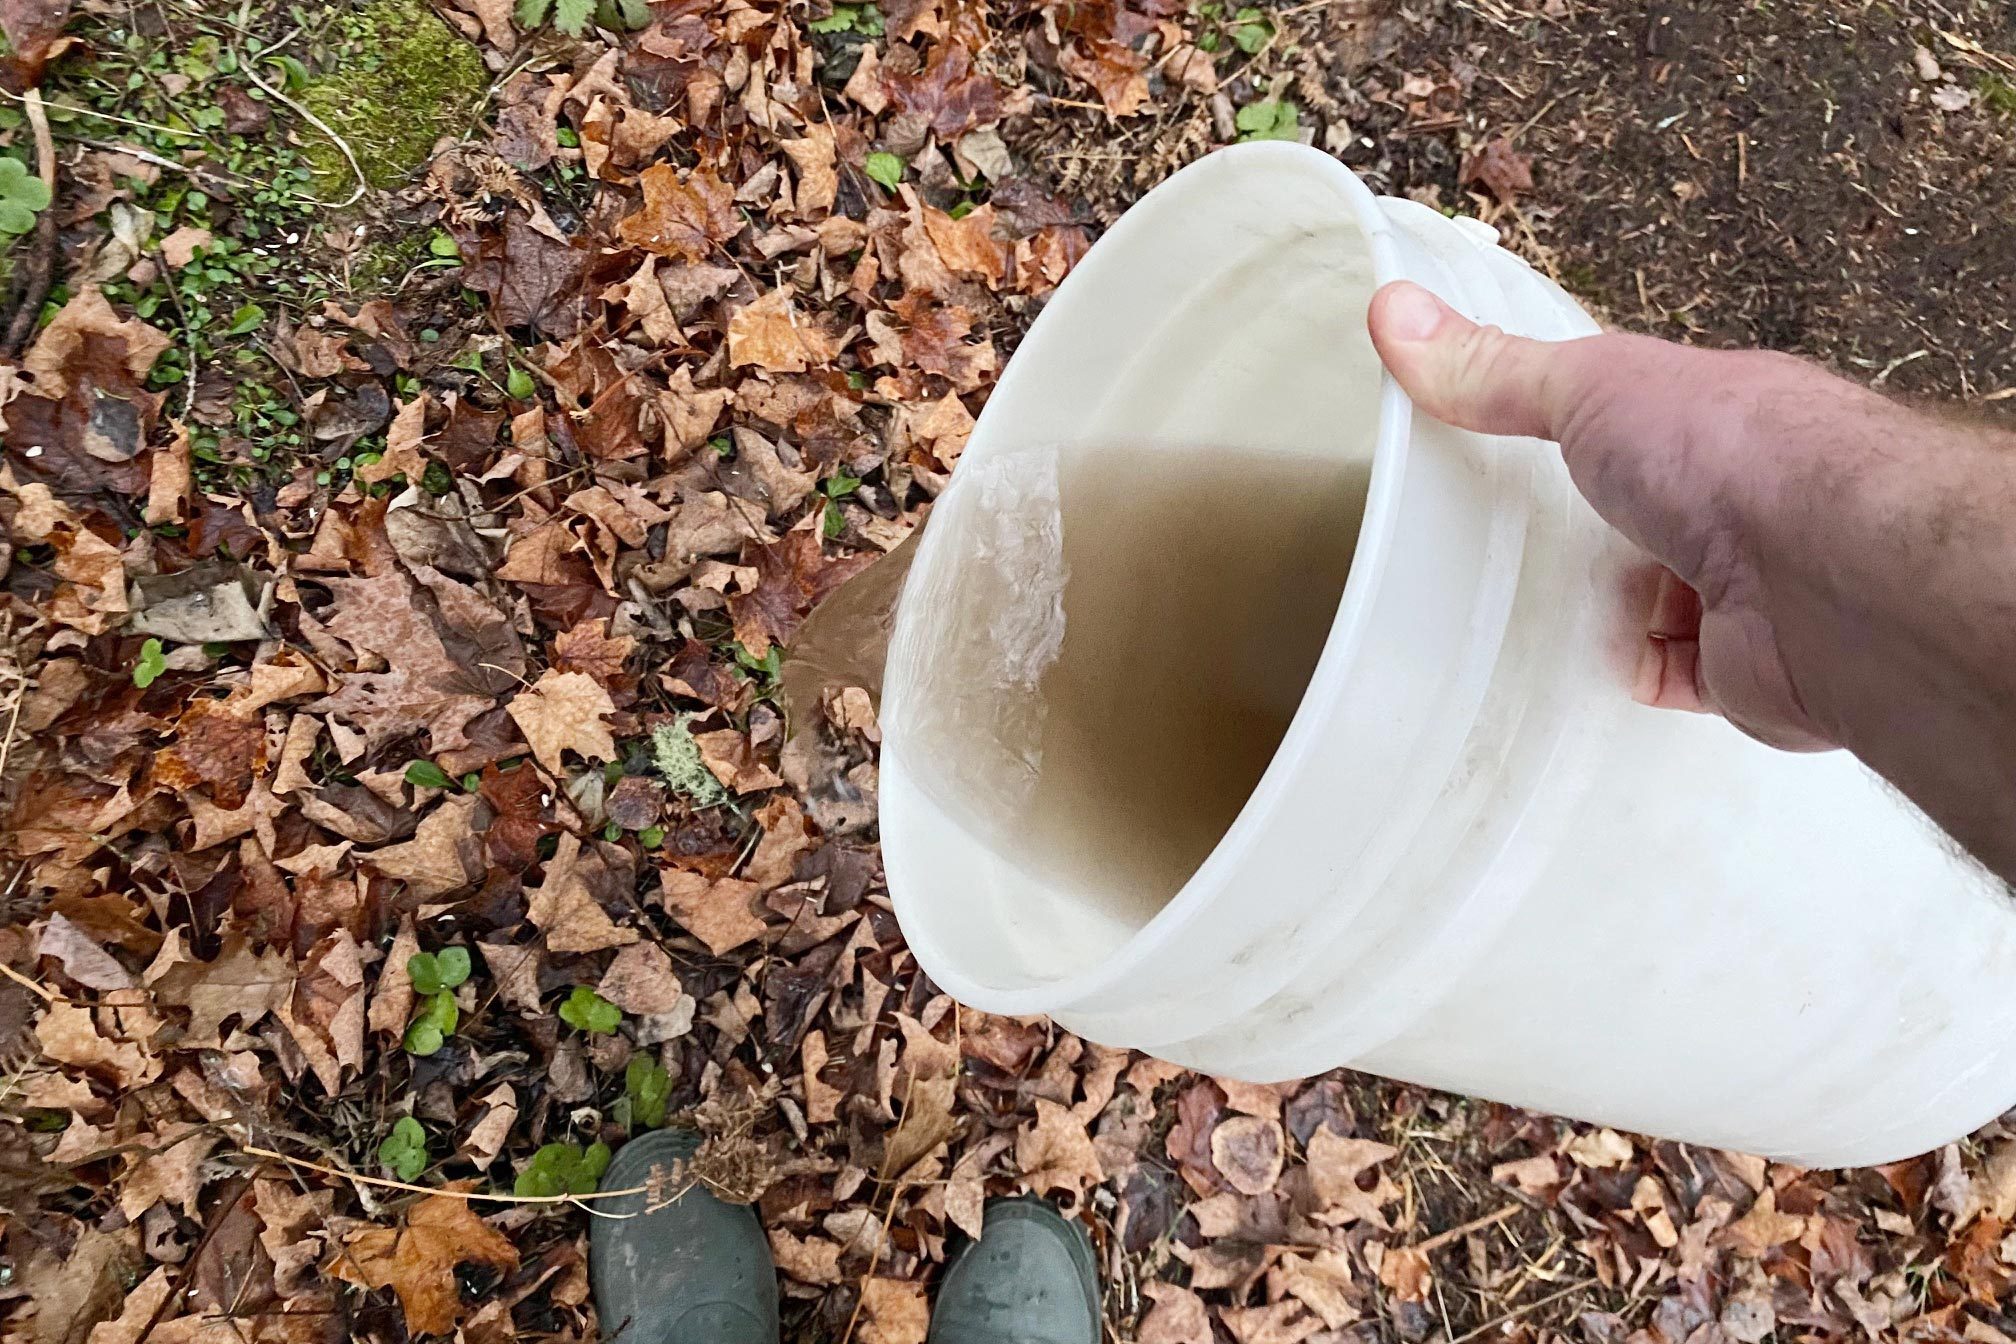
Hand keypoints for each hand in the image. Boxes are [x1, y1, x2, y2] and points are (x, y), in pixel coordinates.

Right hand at [1366, 280, 2015, 880]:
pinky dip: (1622, 669)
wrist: (1825, 574)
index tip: (1511, 443)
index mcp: (1720, 418)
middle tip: (1497, 538)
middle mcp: (1743, 499)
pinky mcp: (1738, 670)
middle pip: (1645, 514)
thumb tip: (1391, 310)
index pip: (1644, 419)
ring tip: (1517, 604)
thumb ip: (1497, 368)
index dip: (1584, 428)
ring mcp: (1745, 587)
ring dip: (1602, 604)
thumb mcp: (1591, 386)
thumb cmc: (1730, 454)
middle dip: (1585, 527)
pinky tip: (1576, 657)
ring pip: (1655, 599)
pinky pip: (1665, 675)